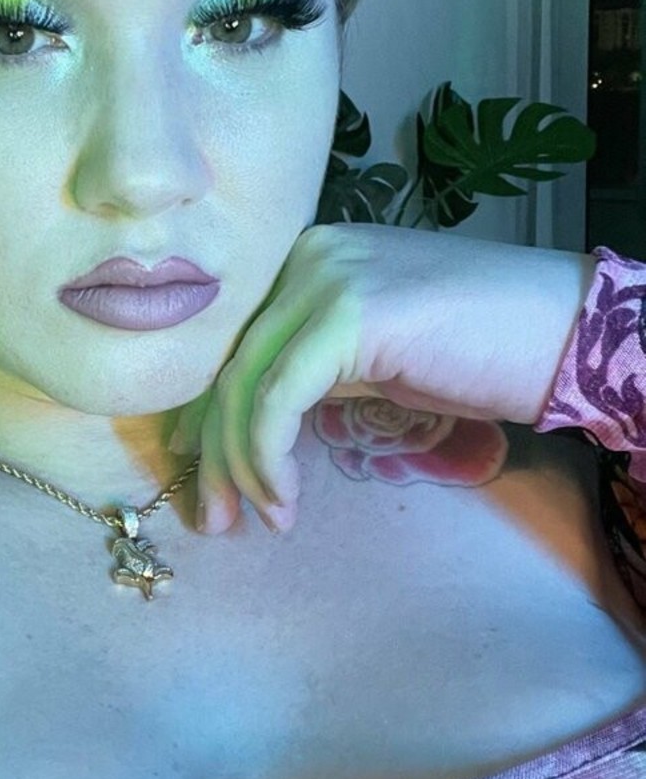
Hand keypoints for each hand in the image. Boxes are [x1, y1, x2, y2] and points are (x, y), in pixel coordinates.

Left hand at [170, 222, 597, 534]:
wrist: (568, 331)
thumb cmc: (482, 351)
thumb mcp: (376, 357)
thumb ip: (315, 371)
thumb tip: (256, 428)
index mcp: (307, 259)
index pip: (235, 344)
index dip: (210, 420)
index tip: (210, 482)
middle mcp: (306, 256)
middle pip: (229, 364)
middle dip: (213, 452)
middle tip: (215, 519)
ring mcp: (325, 278)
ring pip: (244, 385)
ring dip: (241, 467)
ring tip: (260, 521)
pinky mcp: (349, 314)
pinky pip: (278, 399)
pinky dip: (269, 457)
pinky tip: (285, 498)